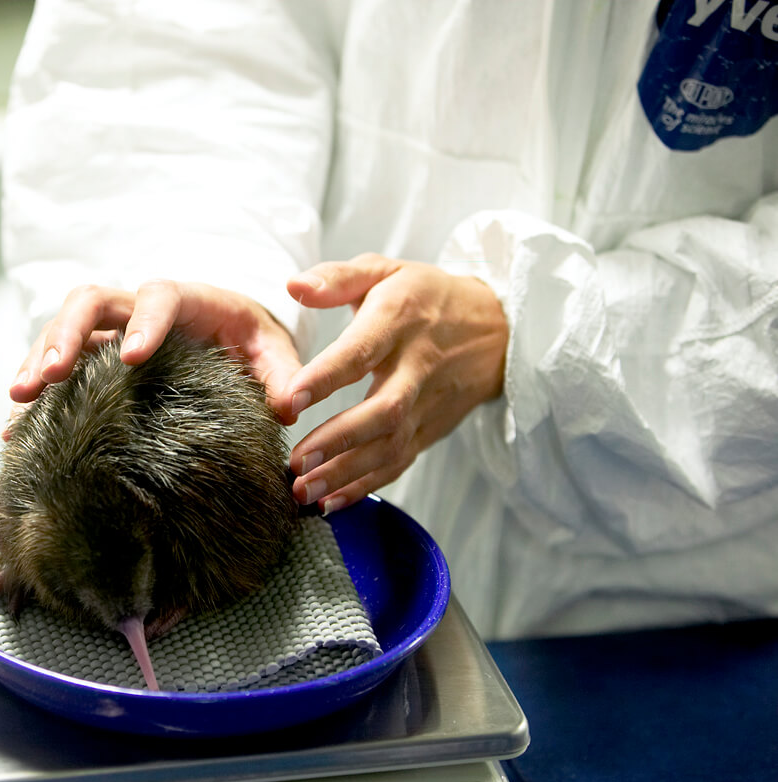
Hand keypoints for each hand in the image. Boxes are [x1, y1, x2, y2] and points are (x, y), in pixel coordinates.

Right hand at [6, 280, 302, 434]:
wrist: (228, 333)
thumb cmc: (251, 340)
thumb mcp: (273, 352)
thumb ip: (282, 375)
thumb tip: (290, 406)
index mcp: (186, 299)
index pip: (158, 297)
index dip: (144, 322)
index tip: (132, 356)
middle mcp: (137, 307)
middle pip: (91, 301)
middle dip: (68, 335)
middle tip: (51, 375)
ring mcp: (108, 328)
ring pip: (62, 328)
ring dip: (39, 359)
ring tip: (20, 400)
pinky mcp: (90, 354)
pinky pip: (54, 362)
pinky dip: (35, 389)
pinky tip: (14, 427)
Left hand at [284, 253, 507, 512]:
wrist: (497, 328)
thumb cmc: (425, 295)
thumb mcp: (385, 270)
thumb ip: (336, 277)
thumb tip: (292, 285)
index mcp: (399, 320)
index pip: (362, 351)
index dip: (327, 376)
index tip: (290, 399)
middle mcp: (417, 366)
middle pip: (383, 410)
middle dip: (338, 441)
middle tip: (296, 463)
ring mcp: (428, 403)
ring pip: (391, 446)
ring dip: (347, 474)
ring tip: (303, 492)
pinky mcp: (431, 429)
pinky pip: (400, 463)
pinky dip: (367, 487)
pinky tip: (331, 503)